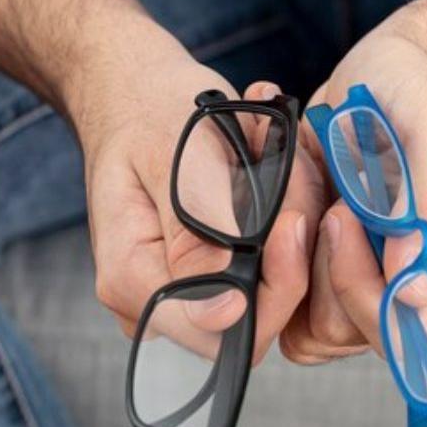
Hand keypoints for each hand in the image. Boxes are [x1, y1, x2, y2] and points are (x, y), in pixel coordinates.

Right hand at [74, 52, 322, 364]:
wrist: (137, 92)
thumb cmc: (150, 114)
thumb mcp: (174, 160)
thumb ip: (197, 239)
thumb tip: (225, 313)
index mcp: (133, 279)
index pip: (221, 333)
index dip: (274, 291)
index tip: (293, 221)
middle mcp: (155, 299)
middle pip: (255, 313)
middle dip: (291, 246)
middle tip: (292, 169)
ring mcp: (184, 288)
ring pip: (270, 284)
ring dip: (291, 217)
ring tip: (278, 152)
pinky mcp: (212, 270)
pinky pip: (268, 262)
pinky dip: (283, 214)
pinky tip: (273, 160)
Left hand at [280, 21, 426, 363]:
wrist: (393, 76)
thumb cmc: (426, 96)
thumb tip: (414, 288)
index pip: (424, 325)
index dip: (373, 289)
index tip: (347, 216)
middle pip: (373, 334)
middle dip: (335, 271)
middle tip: (332, 205)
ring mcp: (387, 292)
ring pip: (328, 333)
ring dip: (306, 266)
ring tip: (318, 201)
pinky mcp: (341, 286)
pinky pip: (298, 317)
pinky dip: (285, 271)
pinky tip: (297, 219)